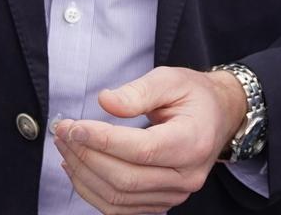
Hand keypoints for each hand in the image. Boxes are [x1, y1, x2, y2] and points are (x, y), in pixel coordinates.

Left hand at [54, 66, 246, 213]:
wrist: (218, 117)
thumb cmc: (193, 95)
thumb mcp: (170, 79)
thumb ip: (138, 91)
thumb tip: (105, 102)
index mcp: (192, 142)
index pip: (141, 150)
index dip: (102, 140)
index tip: (74, 126)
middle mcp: (186, 176)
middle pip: (126, 178)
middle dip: (86, 155)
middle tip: (62, 131)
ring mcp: (174, 195)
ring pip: (119, 198)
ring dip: (84, 174)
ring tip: (64, 146)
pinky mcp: (162, 202)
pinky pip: (121, 208)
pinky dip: (93, 191)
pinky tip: (77, 167)